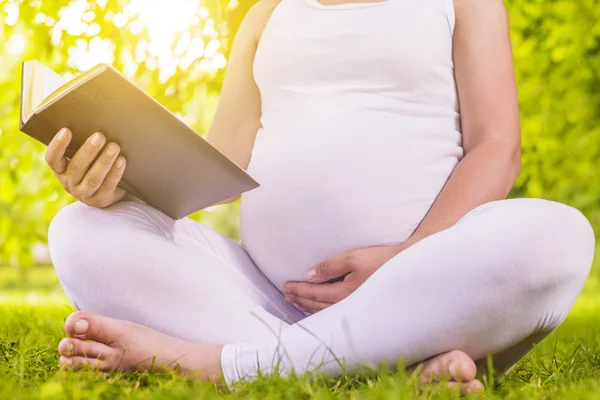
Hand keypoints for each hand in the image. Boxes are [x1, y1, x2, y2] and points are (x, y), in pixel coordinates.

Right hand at [45, 128, 127, 207]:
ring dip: (104, 161)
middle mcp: (69, 183)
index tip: (66, 130)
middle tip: (100, 136)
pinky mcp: (100, 200)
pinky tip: (122, 160)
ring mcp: (84, 194)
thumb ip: (86, 145)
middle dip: (89, 150)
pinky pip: (108, 186)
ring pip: (93, 178)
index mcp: (60, 170)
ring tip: (115, 147)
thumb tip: (95, 120)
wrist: (112, 191)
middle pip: (77, 167)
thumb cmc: (95, 165)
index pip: (52, 158)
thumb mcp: (86, 157)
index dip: (58, 145)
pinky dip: (115, 172)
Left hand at [283, 243, 408, 313]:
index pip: (313, 292)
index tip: (285, 286)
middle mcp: (347, 303)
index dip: (298, 289)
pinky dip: (321, 310)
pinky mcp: (359, 305)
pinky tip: (317, 308)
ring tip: (296, 302)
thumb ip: (330, 267)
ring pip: (324, 310)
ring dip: (308, 306)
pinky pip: (334, 311)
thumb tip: (310, 275)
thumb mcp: (353, 258)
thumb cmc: (380, 260)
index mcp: (343, 292)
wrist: (405, 267)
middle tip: (286, 294)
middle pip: (316, 303)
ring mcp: (353, 307)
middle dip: (300, 298)